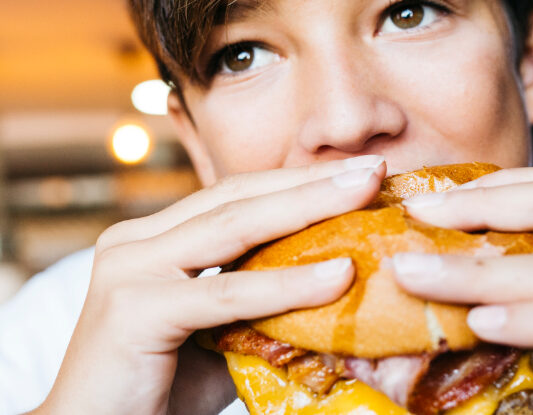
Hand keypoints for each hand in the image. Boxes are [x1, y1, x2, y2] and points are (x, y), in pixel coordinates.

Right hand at [35, 156, 386, 414]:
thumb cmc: (161, 388)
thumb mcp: (221, 334)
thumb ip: (263, 307)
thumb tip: (337, 290)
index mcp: (155, 240)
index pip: (237, 198)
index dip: (297, 183)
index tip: (356, 174)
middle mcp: (136, 243)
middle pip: (238, 198)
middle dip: (310, 182)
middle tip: (371, 168)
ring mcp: (129, 270)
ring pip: (232, 229)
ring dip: (306, 207)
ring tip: (364, 192)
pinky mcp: (133, 309)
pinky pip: (226, 293)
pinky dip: (287, 284)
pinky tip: (337, 274)